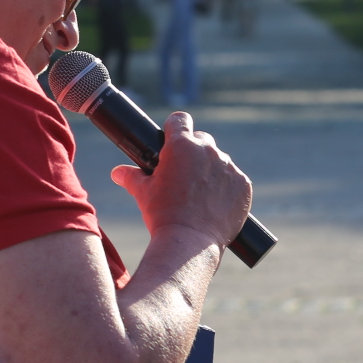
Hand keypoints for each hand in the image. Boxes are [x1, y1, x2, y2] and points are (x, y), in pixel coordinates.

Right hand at [111, 112, 252, 250]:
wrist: (190, 242)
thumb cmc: (163, 215)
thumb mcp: (142, 193)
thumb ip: (131, 176)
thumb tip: (119, 172)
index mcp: (181, 145)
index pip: (180, 120)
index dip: (175, 128)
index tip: (172, 139)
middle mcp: (208, 150)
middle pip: (201, 139)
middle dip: (193, 151)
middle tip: (185, 174)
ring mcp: (228, 167)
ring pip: (219, 160)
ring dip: (211, 169)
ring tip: (200, 193)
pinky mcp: (243, 184)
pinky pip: (234, 178)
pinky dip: (227, 186)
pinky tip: (217, 202)